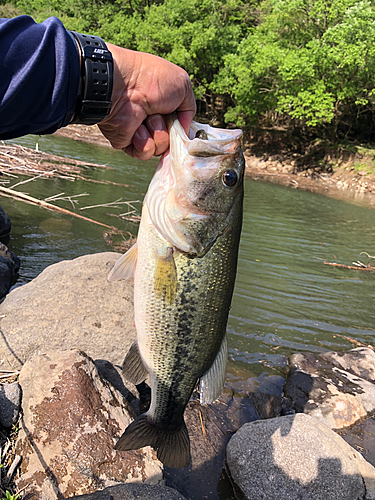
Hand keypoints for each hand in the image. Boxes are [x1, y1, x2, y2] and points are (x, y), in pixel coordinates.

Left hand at [98, 44, 195, 159]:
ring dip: (158, 135)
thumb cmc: (152, 79)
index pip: (180, 126)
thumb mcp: (183, 85)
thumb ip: (190, 109)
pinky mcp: (128, 142)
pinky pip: (145, 153)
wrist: (123, 86)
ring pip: (160, 148)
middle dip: (171, 131)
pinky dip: (144, 143)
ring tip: (147, 118)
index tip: (181, 124)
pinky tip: (137, 129)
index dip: (182, 128)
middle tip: (160, 114)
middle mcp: (153, 119)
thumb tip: (184, 131)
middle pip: (172, 140)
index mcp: (165, 105)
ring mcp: (140, 131)